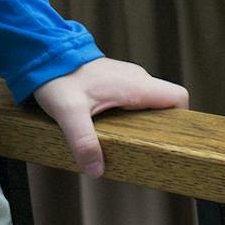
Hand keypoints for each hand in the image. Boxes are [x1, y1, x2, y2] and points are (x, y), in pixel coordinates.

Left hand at [31, 57, 188, 178]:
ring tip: (127, 145)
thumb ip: (84, 142)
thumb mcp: (69, 114)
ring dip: (142, 123)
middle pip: (164, 105)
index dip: (181, 119)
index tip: (169, 140)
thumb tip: (96, 170)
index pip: (178, 98)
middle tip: (145, 150)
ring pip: (148, 103)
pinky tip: (111, 130)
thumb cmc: (58, 78)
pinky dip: (129, 117)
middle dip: (160, 128)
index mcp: (136, 85)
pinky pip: (133, 100)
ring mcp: (125, 79)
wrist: (43, 54)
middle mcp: (136, 79)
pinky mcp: (113, 81)